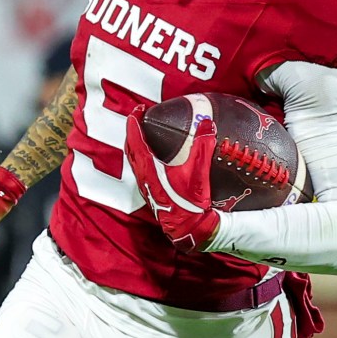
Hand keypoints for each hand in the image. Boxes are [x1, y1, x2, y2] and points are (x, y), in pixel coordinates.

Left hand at [122, 103, 221, 249]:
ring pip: (133, 160)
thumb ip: (203, 145)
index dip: (135, 122)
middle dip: (132, 131)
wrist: (188, 227)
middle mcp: (142, 176)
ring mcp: (145, 186)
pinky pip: (139, 169)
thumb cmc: (190, 202)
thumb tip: (207, 122)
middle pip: (130, 148)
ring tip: (142, 133)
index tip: (137, 110)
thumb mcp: (199, 171)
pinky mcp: (150, 192)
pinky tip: (152, 157)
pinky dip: (140, 157)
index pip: (136, 140)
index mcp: (149, 168)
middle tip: (138, 118)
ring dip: (134, 145)